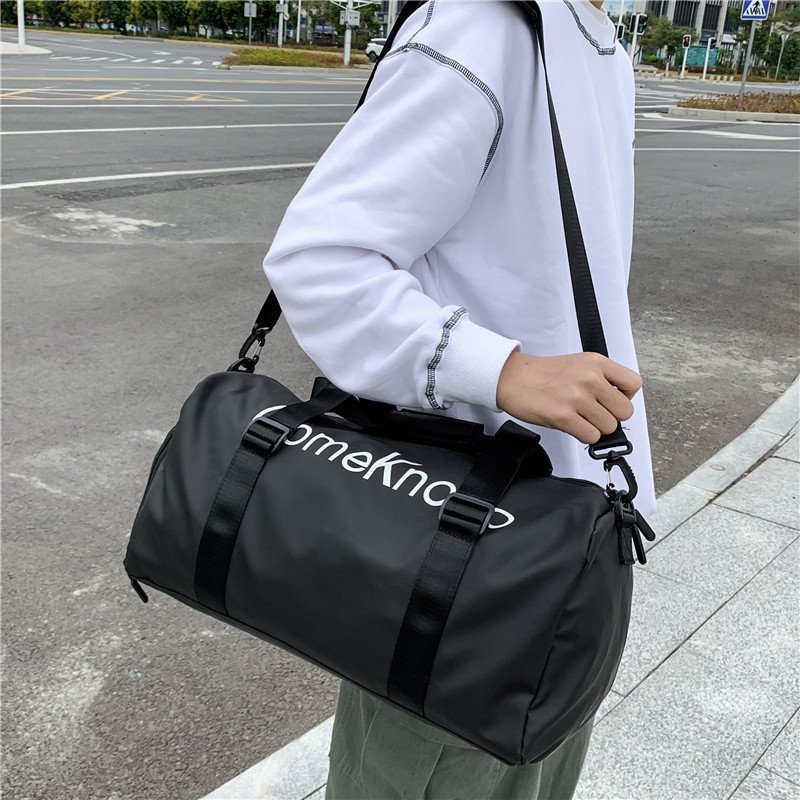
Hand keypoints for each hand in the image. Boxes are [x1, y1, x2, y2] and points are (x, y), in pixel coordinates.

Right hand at [496, 351, 641, 444]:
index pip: (633, 384)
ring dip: (596, 428)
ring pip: (609, 427)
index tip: (612, 399)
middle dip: (611, 417)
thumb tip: (618, 402)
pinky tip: (573, 426)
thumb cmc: (542, 374)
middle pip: (625, 411)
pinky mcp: (564, 416)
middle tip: (594, 413)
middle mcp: (589, 378)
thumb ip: (600, 378)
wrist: (512, 378)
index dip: (625, 397)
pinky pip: (591, 437)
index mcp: (596, 363)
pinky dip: (584, 436)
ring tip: (580, 418)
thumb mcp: (578, 364)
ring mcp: (577, 398)